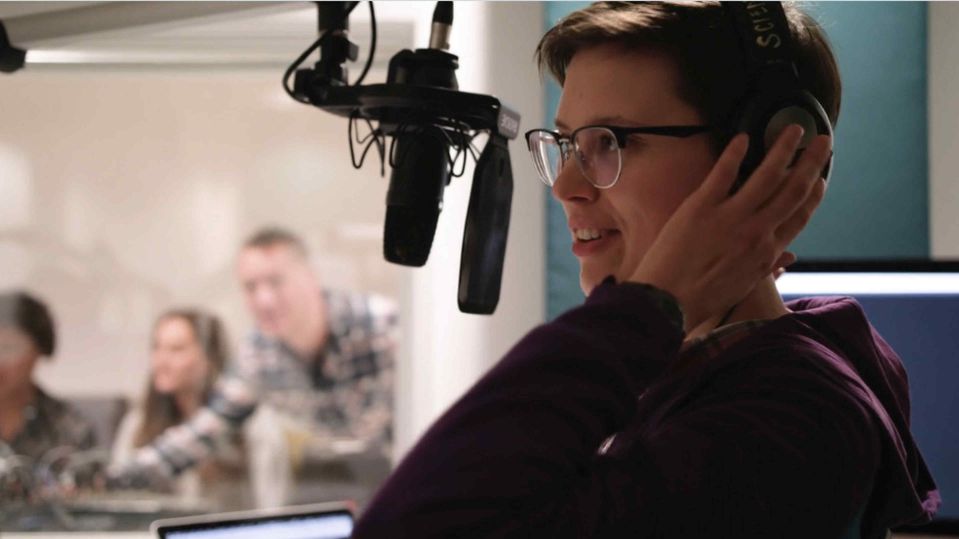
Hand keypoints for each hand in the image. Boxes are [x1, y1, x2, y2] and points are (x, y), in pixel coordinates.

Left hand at [630, 125, 830, 332]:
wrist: (666, 303)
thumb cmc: (701, 300)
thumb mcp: (743, 287)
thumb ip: (767, 268)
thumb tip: (789, 259)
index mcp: (767, 253)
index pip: (800, 215)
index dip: (814, 192)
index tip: (821, 175)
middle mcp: (756, 232)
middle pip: (793, 190)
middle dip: (811, 163)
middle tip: (823, 141)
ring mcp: (730, 217)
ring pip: (767, 175)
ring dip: (783, 148)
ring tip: (793, 128)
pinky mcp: (701, 208)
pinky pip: (723, 173)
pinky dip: (735, 154)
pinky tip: (744, 137)